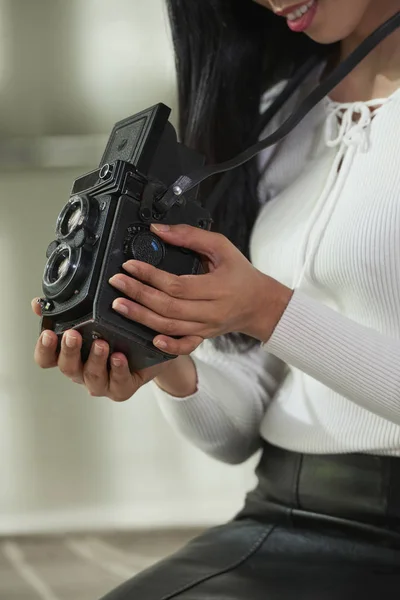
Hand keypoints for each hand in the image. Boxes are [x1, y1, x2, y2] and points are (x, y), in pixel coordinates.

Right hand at [31, 298, 168, 401]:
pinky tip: (120, 357)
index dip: (44, 348)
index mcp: (71, 355)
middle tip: (73, 335)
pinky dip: (119, 370)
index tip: (48, 333)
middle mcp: (82, 371)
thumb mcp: (94, 317)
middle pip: (67, 367)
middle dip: (69, 350)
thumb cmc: (118, 334)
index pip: (47, 358)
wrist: (153, 349)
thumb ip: (68, 310)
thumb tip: (39, 303)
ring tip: (102, 343)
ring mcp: (102, 382)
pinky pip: (119, 384)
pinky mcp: (122, 388)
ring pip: (93, 376)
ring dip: (95, 359)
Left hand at [108, 224, 292, 355]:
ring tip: (119, 306)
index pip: (177, 285)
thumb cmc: (241, 274)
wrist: (261, 304)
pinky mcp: (203, 337)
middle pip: (168, 307)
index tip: (130, 266)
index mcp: (217, 287)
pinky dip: (168, 347)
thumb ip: (190, 236)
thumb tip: (158, 230)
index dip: (150, 276)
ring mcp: (206, 328)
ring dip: (141, 317)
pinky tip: (150, 340)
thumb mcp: (222, 247)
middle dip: (139, 295)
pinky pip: (184, 346)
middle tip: (117, 283)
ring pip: (169, 327)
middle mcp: (211, 311)